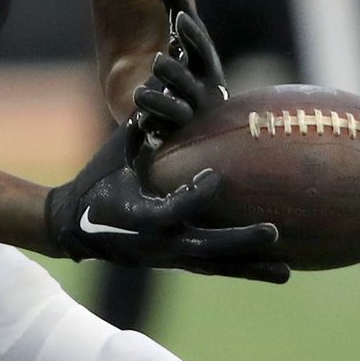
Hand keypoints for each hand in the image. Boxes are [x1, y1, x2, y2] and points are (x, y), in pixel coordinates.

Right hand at [44, 120, 287, 282]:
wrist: (73, 228)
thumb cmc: (96, 182)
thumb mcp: (116, 155)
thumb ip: (141, 129)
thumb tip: (161, 88)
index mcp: (139, 215)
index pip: (172, 210)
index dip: (194, 195)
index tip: (216, 177)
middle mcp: (158, 242)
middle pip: (205, 248)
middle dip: (240, 241)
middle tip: (274, 232)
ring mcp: (168, 257)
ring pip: (215, 266)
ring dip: (250, 267)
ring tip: (286, 272)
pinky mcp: (175, 263)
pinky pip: (213, 268)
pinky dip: (241, 269)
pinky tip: (272, 271)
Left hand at [131, 0, 229, 144]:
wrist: (180, 110)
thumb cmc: (182, 63)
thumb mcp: (178, 35)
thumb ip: (172, 2)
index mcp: (205, 65)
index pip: (202, 48)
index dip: (193, 34)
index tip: (178, 18)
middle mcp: (203, 90)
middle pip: (191, 82)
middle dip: (176, 71)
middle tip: (158, 59)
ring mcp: (190, 116)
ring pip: (177, 111)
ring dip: (159, 102)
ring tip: (140, 93)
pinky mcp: (175, 135)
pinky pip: (164, 132)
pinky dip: (152, 124)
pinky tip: (139, 118)